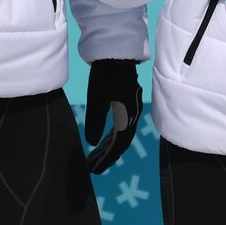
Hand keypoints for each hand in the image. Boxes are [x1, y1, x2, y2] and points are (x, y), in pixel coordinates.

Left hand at [84, 59, 142, 173]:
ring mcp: (131, 109)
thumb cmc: (105, 75)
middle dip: (106, 156)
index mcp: (127, 116)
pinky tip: (102, 141)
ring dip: (108, 147)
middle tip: (92, 168)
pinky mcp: (127, 103)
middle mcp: (133, 115)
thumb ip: (95, 122)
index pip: (118, 144)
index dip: (107, 159)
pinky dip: (111, 137)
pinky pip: (121, 126)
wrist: (117, 54)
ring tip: (93, 158)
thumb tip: (92, 143)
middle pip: (121, 142)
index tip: (94, 170)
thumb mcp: (96, 99)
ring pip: (120, 135)